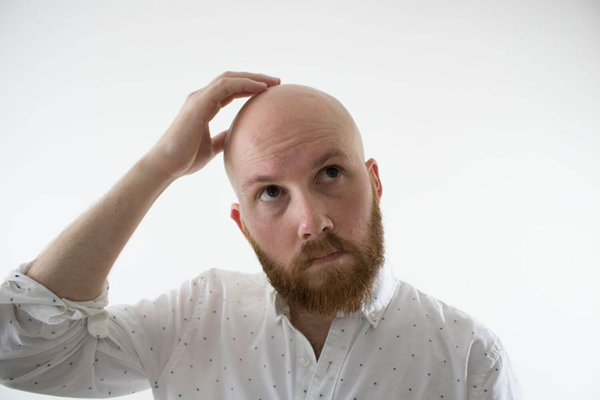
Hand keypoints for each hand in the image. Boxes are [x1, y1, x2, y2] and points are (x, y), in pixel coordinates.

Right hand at [143, 71, 279, 178]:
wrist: (167, 165)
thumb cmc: (186, 159)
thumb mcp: (211, 147)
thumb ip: (222, 138)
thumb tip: (235, 136)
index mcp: (204, 106)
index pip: (230, 90)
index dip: (249, 87)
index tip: (269, 91)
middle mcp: (201, 98)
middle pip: (232, 79)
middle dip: (255, 78)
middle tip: (276, 82)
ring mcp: (198, 99)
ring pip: (229, 78)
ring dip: (253, 78)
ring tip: (273, 82)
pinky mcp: (198, 104)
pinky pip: (225, 86)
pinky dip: (244, 84)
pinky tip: (260, 88)